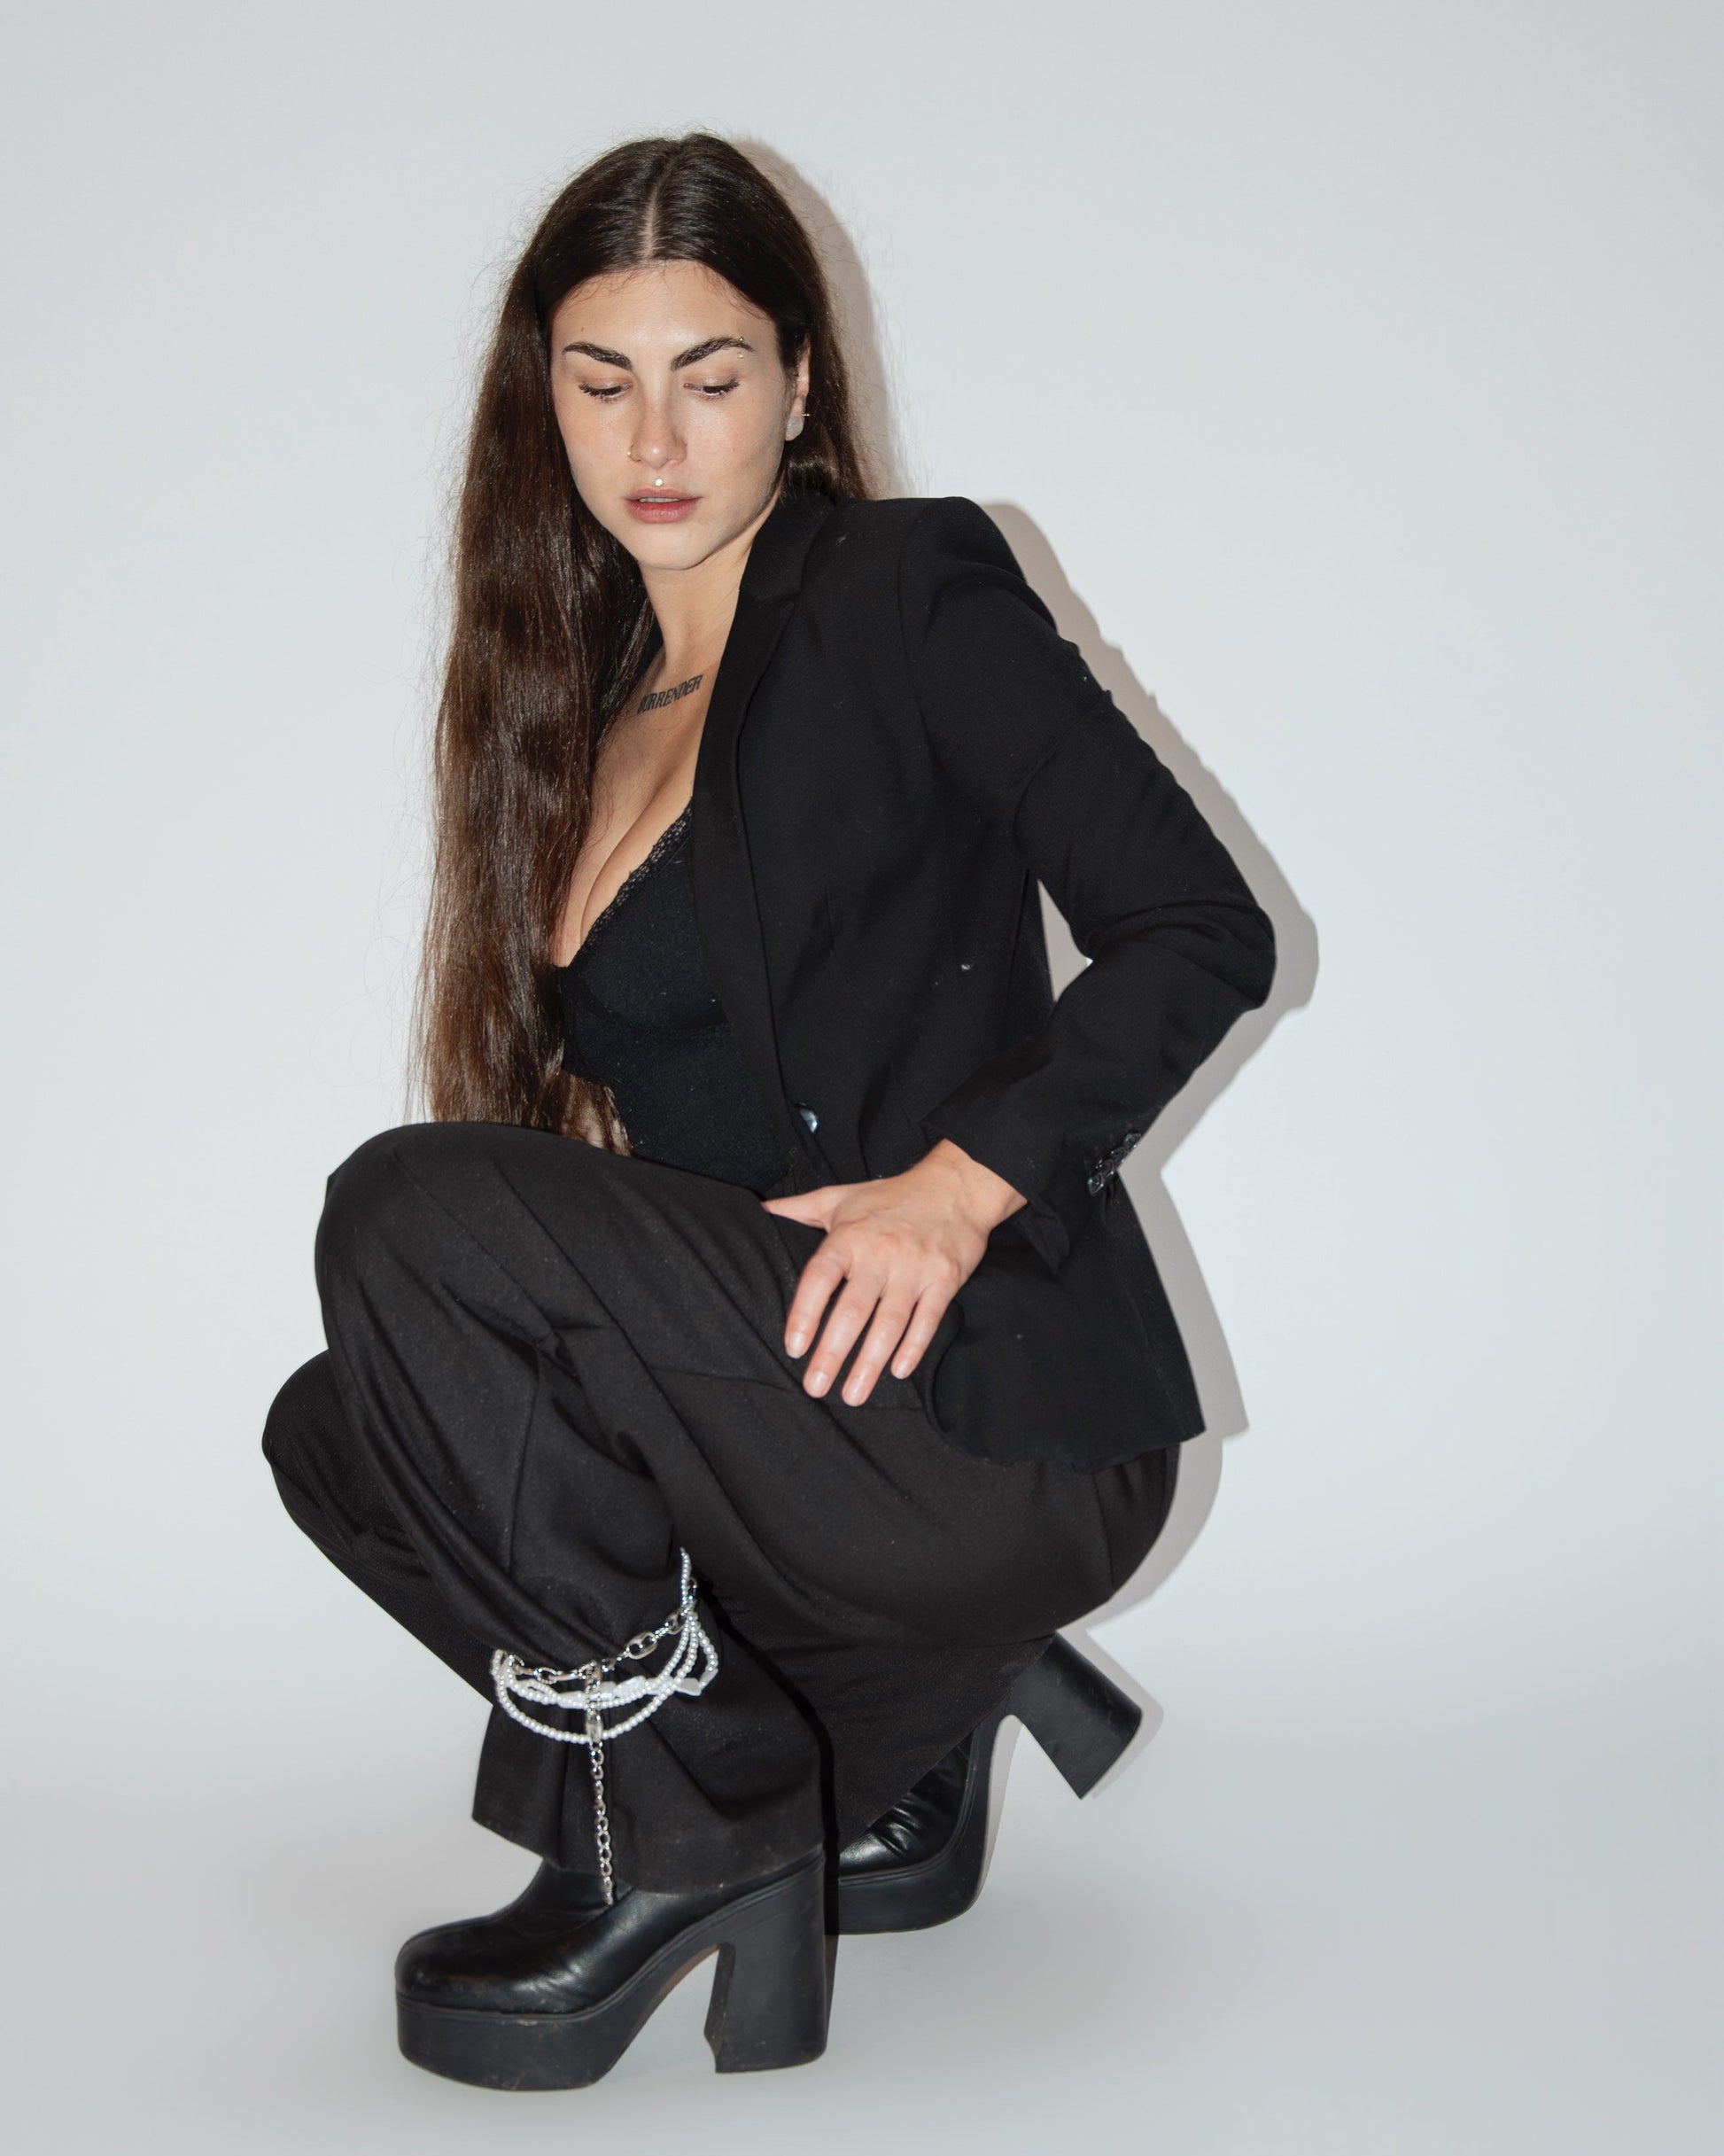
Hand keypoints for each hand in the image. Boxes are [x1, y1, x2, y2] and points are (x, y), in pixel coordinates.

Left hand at [760, 1140, 1025, 1405]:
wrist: (956, 1185)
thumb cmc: (891, 1196)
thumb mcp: (841, 1196)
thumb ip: (800, 1207)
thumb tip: (761, 1210)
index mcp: (848, 1236)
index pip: (820, 1278)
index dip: (805, 1314)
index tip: (794, 1348)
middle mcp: (880, 1253)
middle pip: (852, 1311)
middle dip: (833, 1353)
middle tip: (816, 1387)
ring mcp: (914, 1268)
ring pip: (889, 1323)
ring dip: (870, 1362)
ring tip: (853, 1394)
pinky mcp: (944, 1279)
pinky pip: (928, 1319)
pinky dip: (913, 1347)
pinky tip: (898, 1371)